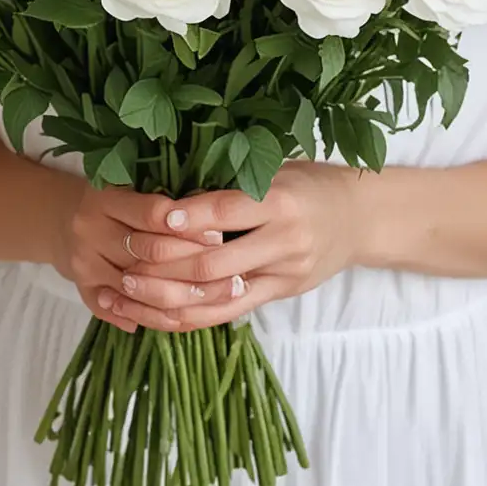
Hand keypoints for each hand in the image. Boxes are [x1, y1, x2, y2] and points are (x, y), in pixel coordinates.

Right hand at [48, 182, 223, 333]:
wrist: (62, 219)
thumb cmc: (112, 200)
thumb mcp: (131, 188)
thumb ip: (163, 201)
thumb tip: (210, 214)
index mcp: (105, 197)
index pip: (152, 214)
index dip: (187, 226)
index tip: (219, 234)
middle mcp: (89, 228)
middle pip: (148, 253)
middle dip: (191, 264)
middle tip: (229, 272)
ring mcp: (84, 262)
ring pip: (139, 287)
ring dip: (180, 296)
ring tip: (216, 298)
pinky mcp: (83, 289)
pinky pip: (122, 310)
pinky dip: (153, 317)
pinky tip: (183, 318)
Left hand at [121, 161, 363, 329]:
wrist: (358, 217)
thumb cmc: (308, 183)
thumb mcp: (277, 169)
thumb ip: (233, 182)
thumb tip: (173, 190)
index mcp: (281, 200)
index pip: (227, 212)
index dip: (189, 217)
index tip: (154, 217)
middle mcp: (284, 241)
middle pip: (216, 261)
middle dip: (166, 262)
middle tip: (127, 255)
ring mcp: (284, 274)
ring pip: (218, 295)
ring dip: (170, 296)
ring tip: (131, 288)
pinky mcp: (280, 295)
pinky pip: (230, 313)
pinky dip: (193, 315)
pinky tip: (161, 313)